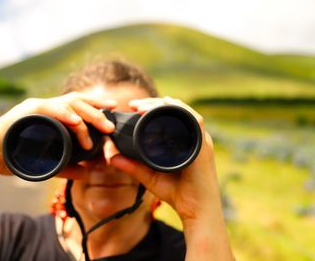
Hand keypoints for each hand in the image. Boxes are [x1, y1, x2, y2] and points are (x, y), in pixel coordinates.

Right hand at [0, 92, 116, 180]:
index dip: (97, 108)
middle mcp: (45, 107)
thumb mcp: (46, 163)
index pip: (78, 106)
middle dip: (99, 111)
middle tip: (112, 125)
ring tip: (103, 126)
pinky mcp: (25, 113)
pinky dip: (64, 114)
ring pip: (67, 103)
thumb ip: (67, 167)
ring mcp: (35, 108)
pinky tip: (77, 121)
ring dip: (88, 114)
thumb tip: (87, 172)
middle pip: (77, 102)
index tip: (114, 114)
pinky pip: (48, 109)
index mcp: (51, 115)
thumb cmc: (13, 158)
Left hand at [110, 96, 221, 222]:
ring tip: (142, 108)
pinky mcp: (203, 146)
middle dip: (154, 103)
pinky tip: (162, 110)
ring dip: (162, 105)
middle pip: (175, 108)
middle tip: (134, 105)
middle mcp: (193, 136)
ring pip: (183, 111)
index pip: (169, 114)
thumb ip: (132, 166)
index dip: (152, 106)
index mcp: (184, 140)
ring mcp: (200, 140)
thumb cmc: (177, 193)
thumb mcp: (149, 176)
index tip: (133, 107)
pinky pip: (195, 121)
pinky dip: (178, 112)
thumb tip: (110, 156)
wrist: (196, 210)